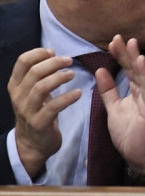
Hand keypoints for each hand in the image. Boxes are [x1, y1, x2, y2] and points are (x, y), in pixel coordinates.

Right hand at [7, 48, 80, 177]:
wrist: (32, 143)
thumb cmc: (36, 110)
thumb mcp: (32, 90)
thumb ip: (38, 74)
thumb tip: (53, 53)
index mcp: (15, 85)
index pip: (22, 61)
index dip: (39, 53)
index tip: (54, 52)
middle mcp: (18, 96)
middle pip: (34, 72)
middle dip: (54, 63)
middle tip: (69, 61)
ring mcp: (27, 110)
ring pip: (41, 88)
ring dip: (60, 78)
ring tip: (73, 75)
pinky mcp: (39, 123)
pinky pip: (53, 107)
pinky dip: (68, 98)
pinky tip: (78, 93)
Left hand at [98, 35, 144, 173]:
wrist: (140, 156)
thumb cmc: (130, 133)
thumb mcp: (114, 108)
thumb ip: (109, 90)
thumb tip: (100, 71)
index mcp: (138, 89)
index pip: (128, 68)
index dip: (120, 55)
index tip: (112, 41)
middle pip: (135, 67)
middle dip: (126, 52)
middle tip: (117, 36)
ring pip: (143, 74)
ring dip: (136, 58)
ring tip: (130, 43)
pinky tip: (140, 62)